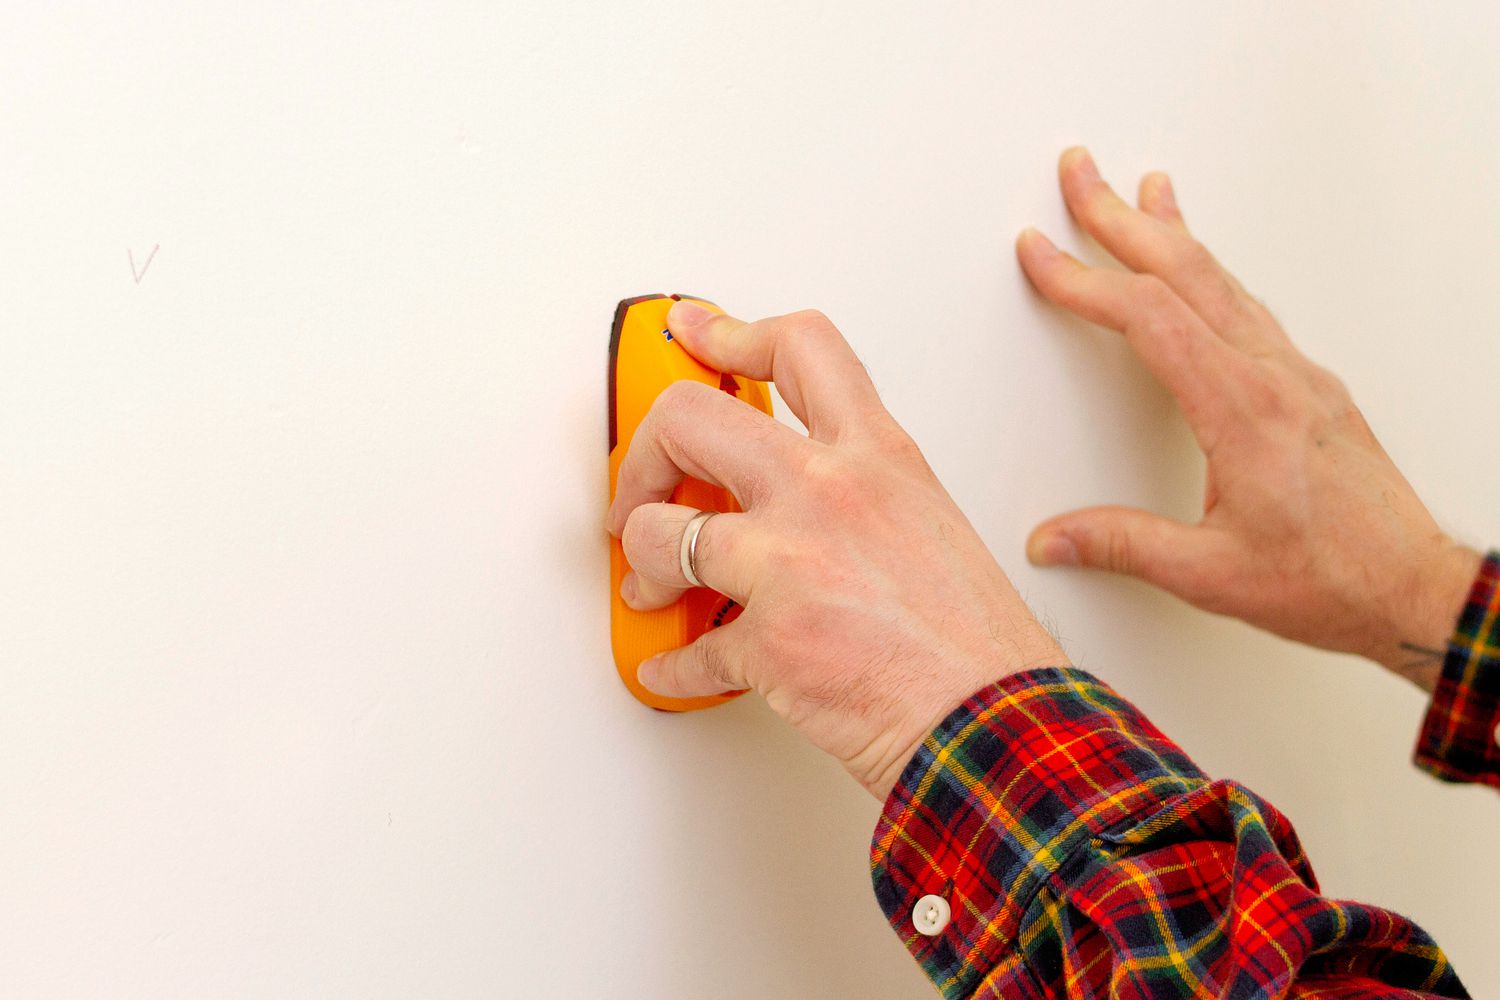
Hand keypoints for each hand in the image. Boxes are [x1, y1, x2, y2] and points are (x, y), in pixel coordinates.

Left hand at [606, 301, 1064, 799]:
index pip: (800, 349)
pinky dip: (673, 664)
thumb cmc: (979, 645)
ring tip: (655, 586)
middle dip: (646, 456)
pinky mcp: (766, 641)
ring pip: (660, 531)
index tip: (693, 333)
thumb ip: (857, 496)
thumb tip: (790, 500)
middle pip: (691, 418)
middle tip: (644, 490)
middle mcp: (827, 492)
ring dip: (644, 566)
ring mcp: (790, 563)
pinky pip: (689, 649)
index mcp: (878, 456)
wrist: (999, 729)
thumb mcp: (928, 524)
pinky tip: (675, 665)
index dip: (731, 334)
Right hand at [1016, 147, 1479, 689]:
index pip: (1149, 318)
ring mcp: (1298, 376)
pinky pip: (1251, 307)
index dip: (1085, 282)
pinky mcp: (1310, 389)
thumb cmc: (1331, 579)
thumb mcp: (1211, 574)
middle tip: (1081, 173)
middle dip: (1121, 218)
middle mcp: (1274, 377)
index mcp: (1243, 410)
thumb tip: (1052, 539)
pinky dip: (1212, 272)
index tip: (1040, 255)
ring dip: (1173, 231)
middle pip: (1187, 271)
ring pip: (1225, 280)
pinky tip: (1203, 270)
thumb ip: (1124, 547)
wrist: (1414, 589)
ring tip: (1145, 193)